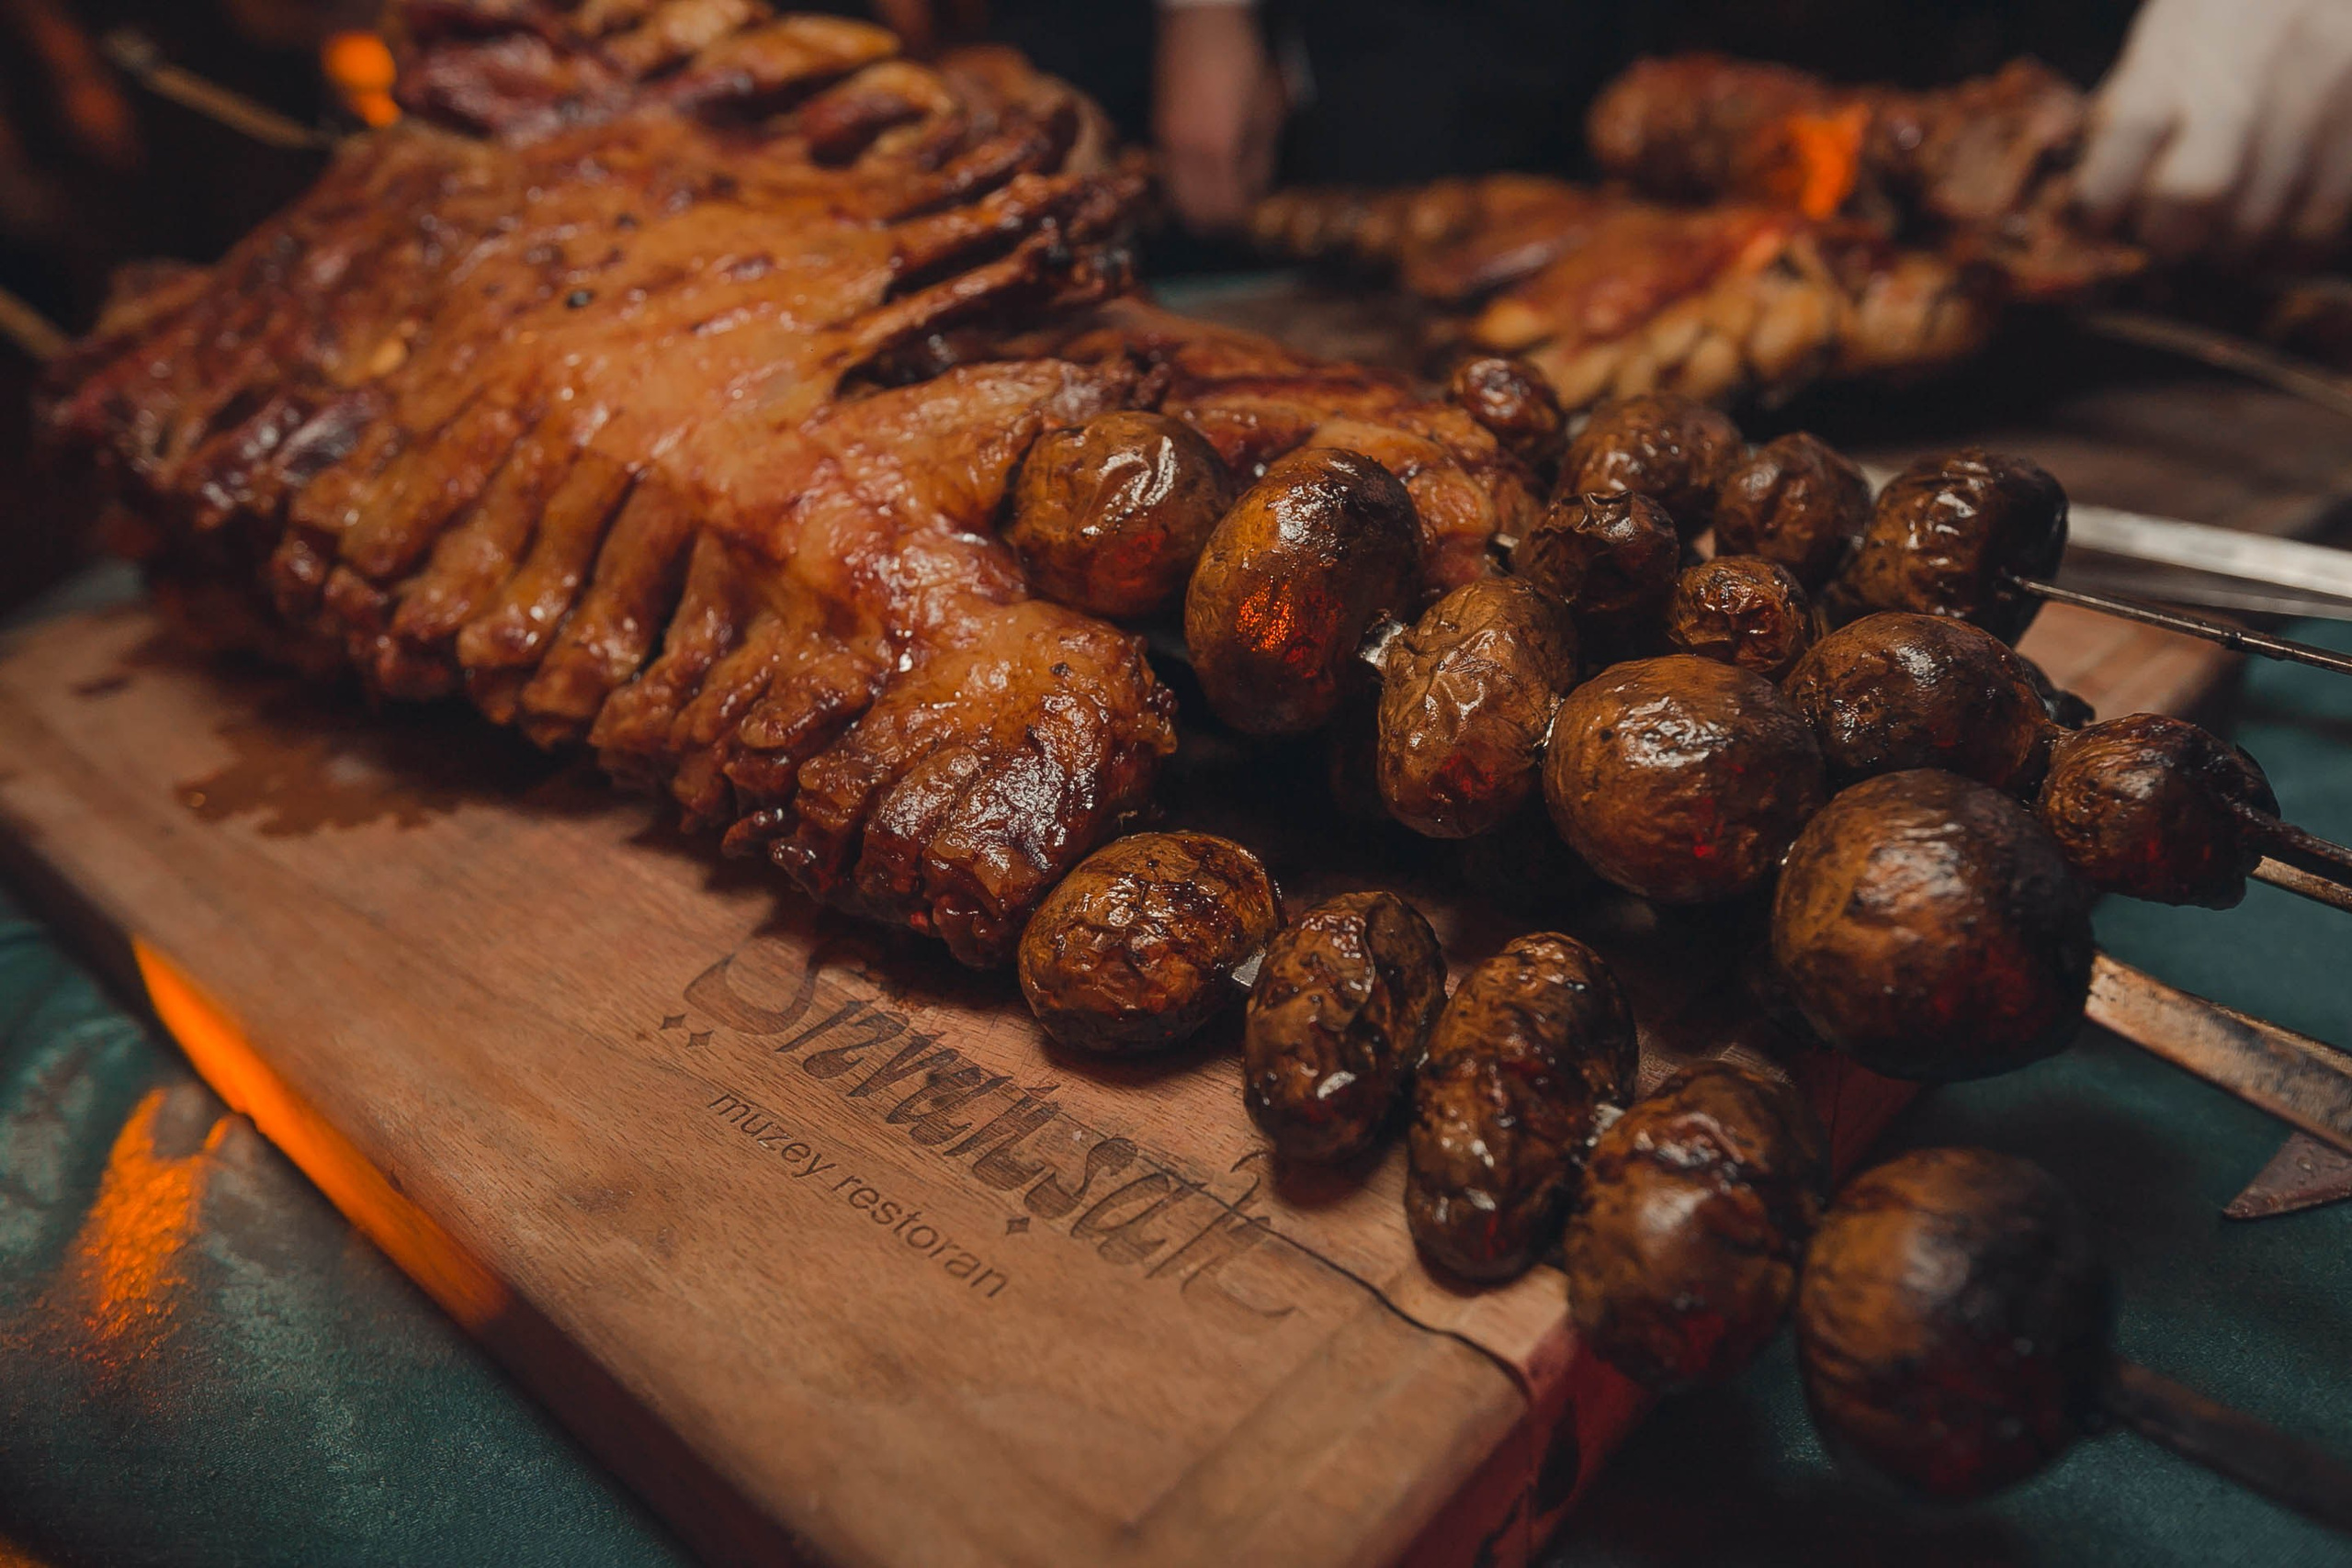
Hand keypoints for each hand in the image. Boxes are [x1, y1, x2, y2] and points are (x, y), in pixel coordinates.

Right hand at [1154, 2, 1285, 232]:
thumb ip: (1260, 157)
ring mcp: (1167, 142)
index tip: (1252, 214)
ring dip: (1198, 205)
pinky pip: (1170, 175)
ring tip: (1221, 196)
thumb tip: (1256, 191)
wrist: (1201, 22)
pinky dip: (1186, 185)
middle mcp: (1185, 152)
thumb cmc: (1241, 59)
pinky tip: (1204, 174)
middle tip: (1236, 214)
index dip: (1240, 218)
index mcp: (1216, 149)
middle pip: (1194, 213)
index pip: (1225, 208)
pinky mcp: (1159, 130)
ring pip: (1176, 198)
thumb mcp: (1265, 110)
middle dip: (1217, 220)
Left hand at [2078, 0, 2351, 258]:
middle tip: (2167, 236)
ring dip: (2225, 251)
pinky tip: (2272, 229)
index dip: (2102, 195)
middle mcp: (2258, 64)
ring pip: (2256, 224)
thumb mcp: (2171, 34)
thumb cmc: (2232, 16)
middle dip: (2167, 237)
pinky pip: (2317, 226)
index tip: (2098, 221)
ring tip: (2220, 232)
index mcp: (2188, 40)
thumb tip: (2096, 209)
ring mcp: (2321, 93)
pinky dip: (2284, 248)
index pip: (2133, 128)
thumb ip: (2132, 109)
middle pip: (2195, 192)